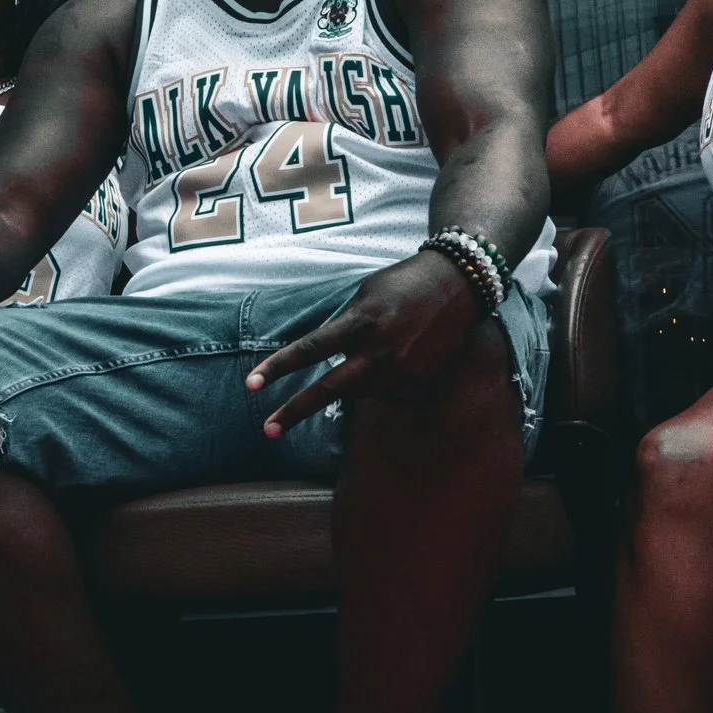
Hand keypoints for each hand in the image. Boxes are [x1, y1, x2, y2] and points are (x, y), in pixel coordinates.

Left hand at [243, 251, 480, 438]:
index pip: (310, 351)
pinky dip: (388, 378)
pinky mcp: (421, 383)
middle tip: (268, 430)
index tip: (251, 385)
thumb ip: (345, 326)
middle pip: (328, 390)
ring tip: (387, 345)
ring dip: (359, 377)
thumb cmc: (406, 283)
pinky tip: (407, 353)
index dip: (277, 368)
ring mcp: (402, 371)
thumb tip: (328, 357)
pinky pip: (390, 392)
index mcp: (361, 323)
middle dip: (294, 412)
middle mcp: (380, 352)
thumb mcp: (366, 294)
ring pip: (362, 392)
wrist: (461, 285)